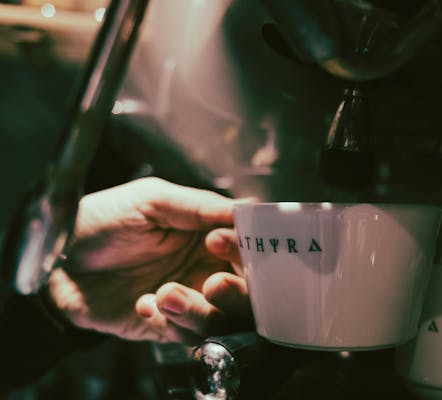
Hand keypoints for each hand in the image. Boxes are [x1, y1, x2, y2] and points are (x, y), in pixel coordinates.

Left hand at [48, 177, 251, 342]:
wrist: (61, 264)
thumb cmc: (104, 222)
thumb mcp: (151, 200)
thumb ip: (199, 205)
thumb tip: (248, 208)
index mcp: (208, 234)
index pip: (248, 247)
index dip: (244, 248)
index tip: (219, 241)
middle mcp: (206, 268)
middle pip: (247, 292)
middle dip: (236, 293)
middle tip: (212, 283)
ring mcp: (190, 299)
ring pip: (222, 321)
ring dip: (199, 312)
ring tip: (164, 293)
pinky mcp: (170, 326)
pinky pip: (189, 338)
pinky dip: (169, 324)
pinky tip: (142, 303)